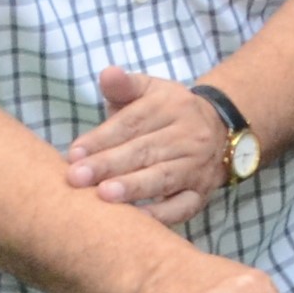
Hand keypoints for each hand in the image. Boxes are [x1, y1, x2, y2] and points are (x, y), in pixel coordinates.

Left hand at [65, 67, 226, 225]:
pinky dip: (162, 214)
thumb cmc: (165, 113)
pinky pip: (183, 206)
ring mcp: (197, 166)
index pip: (132, 122)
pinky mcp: (202, 193)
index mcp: (171, 106)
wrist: (220, 130)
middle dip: (108, 164)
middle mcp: (188, 135)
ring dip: (134, 187)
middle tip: (76, 177)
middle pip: (145, 150)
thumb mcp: (147, 92)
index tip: (74, 153)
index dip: (102, 138)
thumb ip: (123, 85)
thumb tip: (108, 73)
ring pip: (163, 177)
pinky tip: (137, 219)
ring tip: (104, 195)